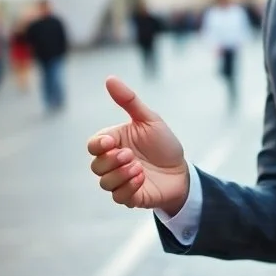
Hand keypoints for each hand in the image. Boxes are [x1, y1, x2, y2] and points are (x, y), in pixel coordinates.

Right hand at [87, 77, 189, 212]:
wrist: (182, 170)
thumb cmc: (163, 144)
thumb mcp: (149, 120)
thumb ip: (129, 101)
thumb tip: (110, 78)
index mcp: (114, 144)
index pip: (93, 145)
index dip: (98, 145)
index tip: (111, 142)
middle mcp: (113, 163)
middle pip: (96, 166)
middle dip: (111, 161)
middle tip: (130, 155)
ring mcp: (120, 181)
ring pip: (105, 183)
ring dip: (121, 175)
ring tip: (139, 167)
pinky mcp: (130, 197)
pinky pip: (119, 197)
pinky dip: (129, 188)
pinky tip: (142, 178)